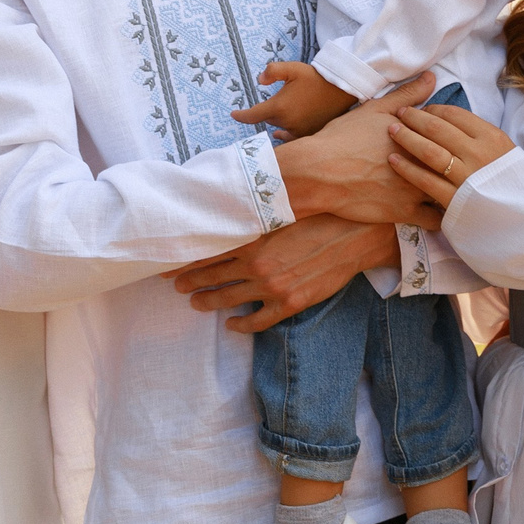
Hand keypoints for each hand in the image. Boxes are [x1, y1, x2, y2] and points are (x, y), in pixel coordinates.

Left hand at [166, 215, 400, 331]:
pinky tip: (232, 324)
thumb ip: (254, 210)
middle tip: (174, 284)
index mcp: (253, 239)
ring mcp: (273, 287)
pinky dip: (242, 324)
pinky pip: (259, 320)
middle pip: (212, 276)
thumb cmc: (320, 214)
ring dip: (208, 302)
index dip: (184, 259)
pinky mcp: (290, 303)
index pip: (207, 251)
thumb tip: (231, 198)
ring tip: (196, 302)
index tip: (166, 264)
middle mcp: (257, 265)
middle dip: (189, 280)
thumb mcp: (282, 208)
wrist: (356, 235)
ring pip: (229, 300)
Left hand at [233, 61, 358, 139]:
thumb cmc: (315, 77)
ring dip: (278, 123)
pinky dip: (286, 136)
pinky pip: (292, 139)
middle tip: (272, 104)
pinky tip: (281, 135)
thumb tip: (259, 80)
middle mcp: (287, 123)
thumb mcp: (292, 68)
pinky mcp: (309, 135)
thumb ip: (272, 71)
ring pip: (280, 129)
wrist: (341, 89)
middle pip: (269, 121)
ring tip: (274, 124)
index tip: (233, 114)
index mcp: (279, 107)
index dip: (241, 116)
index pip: (252, 116)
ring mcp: (299, 131)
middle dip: (267, 113)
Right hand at [276, 75, 444, 225]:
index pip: (454, 137)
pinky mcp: (406, 212)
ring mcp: (417, 188)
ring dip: (453, 193)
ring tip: (452, 194)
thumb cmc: (344, 137)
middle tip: (458, 170)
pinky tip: (437, 213)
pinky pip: (436, 220)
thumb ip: (407, 95)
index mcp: (421, 135)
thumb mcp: (376, 110)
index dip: (454, 142)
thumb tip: (431, 77)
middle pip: (458, 165)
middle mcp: (424, 161)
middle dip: (461, 168)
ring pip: (451, 194)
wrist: (319, 171)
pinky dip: (440, 217)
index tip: (449, 146)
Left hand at [386, 101, 518, 207]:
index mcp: (492, 138)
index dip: (434, 108)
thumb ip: (481, 137)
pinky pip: (426, 180)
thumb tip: (455, 121)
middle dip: (415, 117)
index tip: (422, 109)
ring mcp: (466, 177)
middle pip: (438, 128)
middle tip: (401, 114)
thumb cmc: (513, 184)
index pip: (455, 114)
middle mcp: (478, 154)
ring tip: (392, 130)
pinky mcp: (455, 199)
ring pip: (429, 150)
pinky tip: (393, 160)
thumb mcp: (506, 152)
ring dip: (407, 137)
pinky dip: (407, 168)